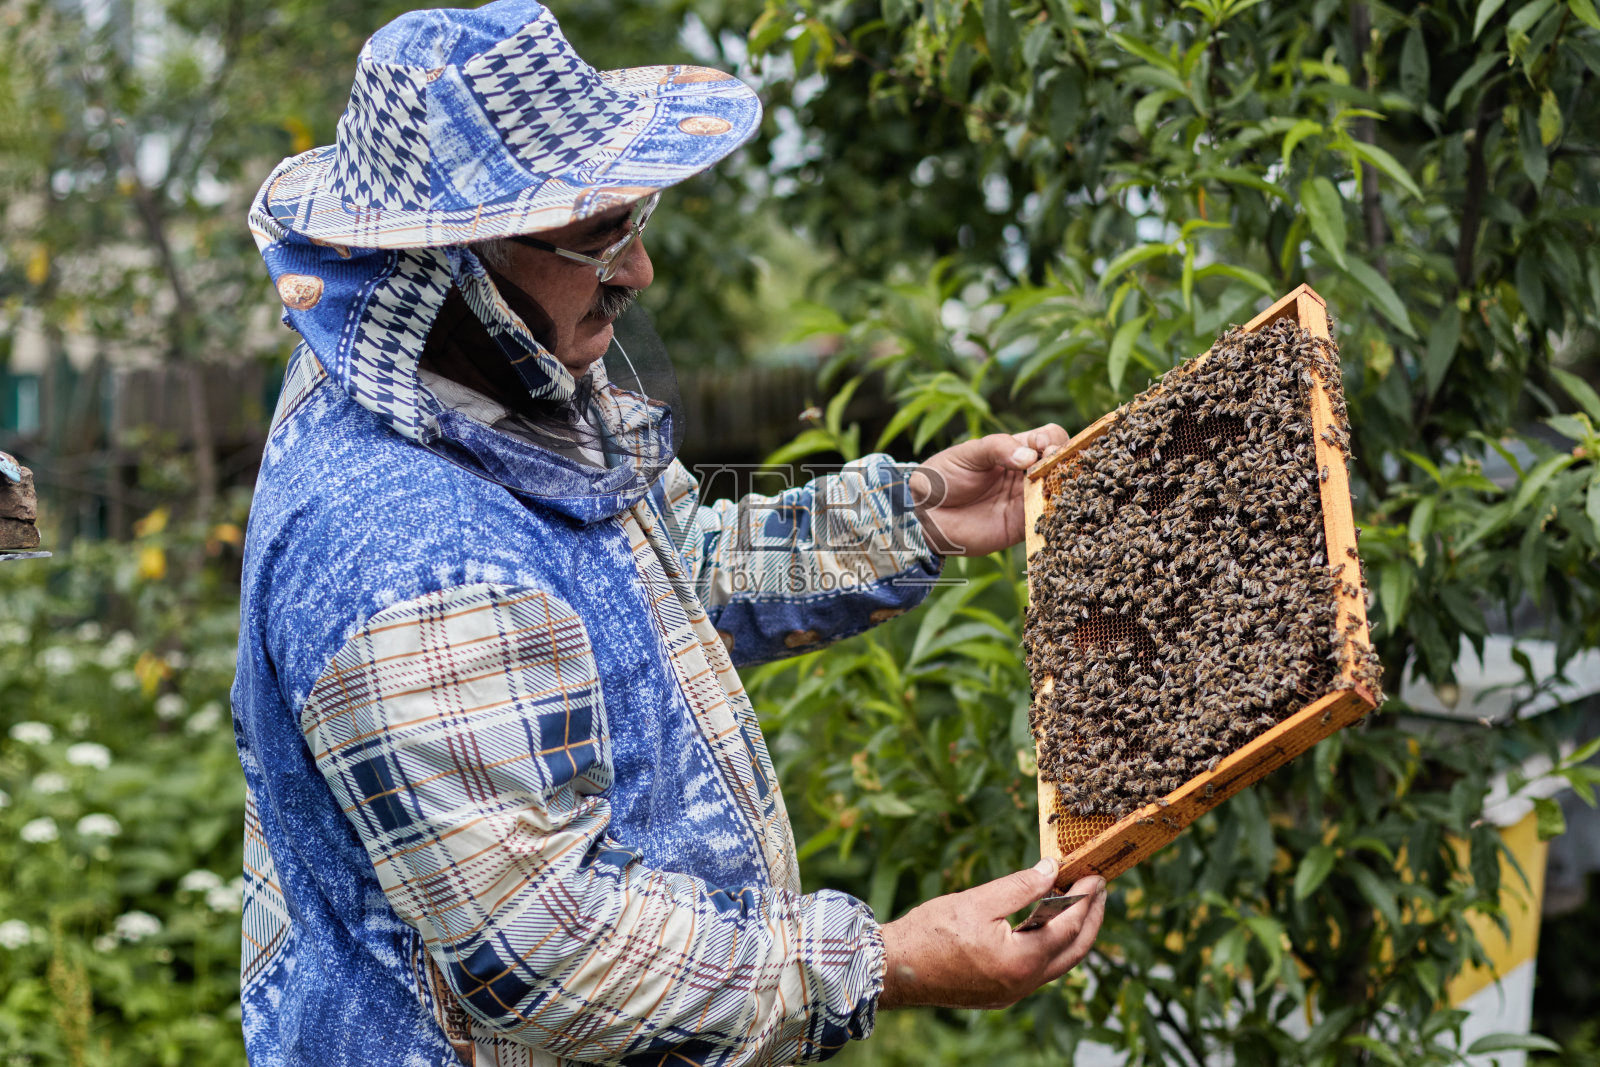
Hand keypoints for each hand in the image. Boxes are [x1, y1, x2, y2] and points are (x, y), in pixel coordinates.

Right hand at [877, 859, 1105, 1009]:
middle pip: (1074, 952)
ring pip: (1058, 964)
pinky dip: (1050, 945)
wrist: (894, 968)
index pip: (1069, 927)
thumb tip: (1051, 870)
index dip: (1085, 899)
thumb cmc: (930, 933)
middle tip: (1098, 890)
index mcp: (1021, 960)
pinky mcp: (999, 992)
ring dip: (1072, 934)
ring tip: (1078, 903)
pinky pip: (1038, 970)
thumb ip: (1020, 886)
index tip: (1095, 876)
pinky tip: (1045, 925)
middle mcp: (1023, 983)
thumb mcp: (978, 900)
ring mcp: (1012, 992)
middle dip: (1091, 919)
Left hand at [909, 426, 1068, 555]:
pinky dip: (1054, 516)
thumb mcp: (967, 454)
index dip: (1051, 440)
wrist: (924, 514)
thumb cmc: (943, 477)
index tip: (1042, 446)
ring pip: (1058, 492)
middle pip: (1060, 463)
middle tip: (1051, 466)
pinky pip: (1046, 521)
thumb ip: (996, 449)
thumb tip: (1029, 456)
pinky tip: (1050, 510)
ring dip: (1062, 489)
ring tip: (1052, 488)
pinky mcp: (1022, 526)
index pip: (1048, 438)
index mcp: (1015, 449)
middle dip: (1063, 463)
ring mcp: (1026, 499)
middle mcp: (1027, 474)